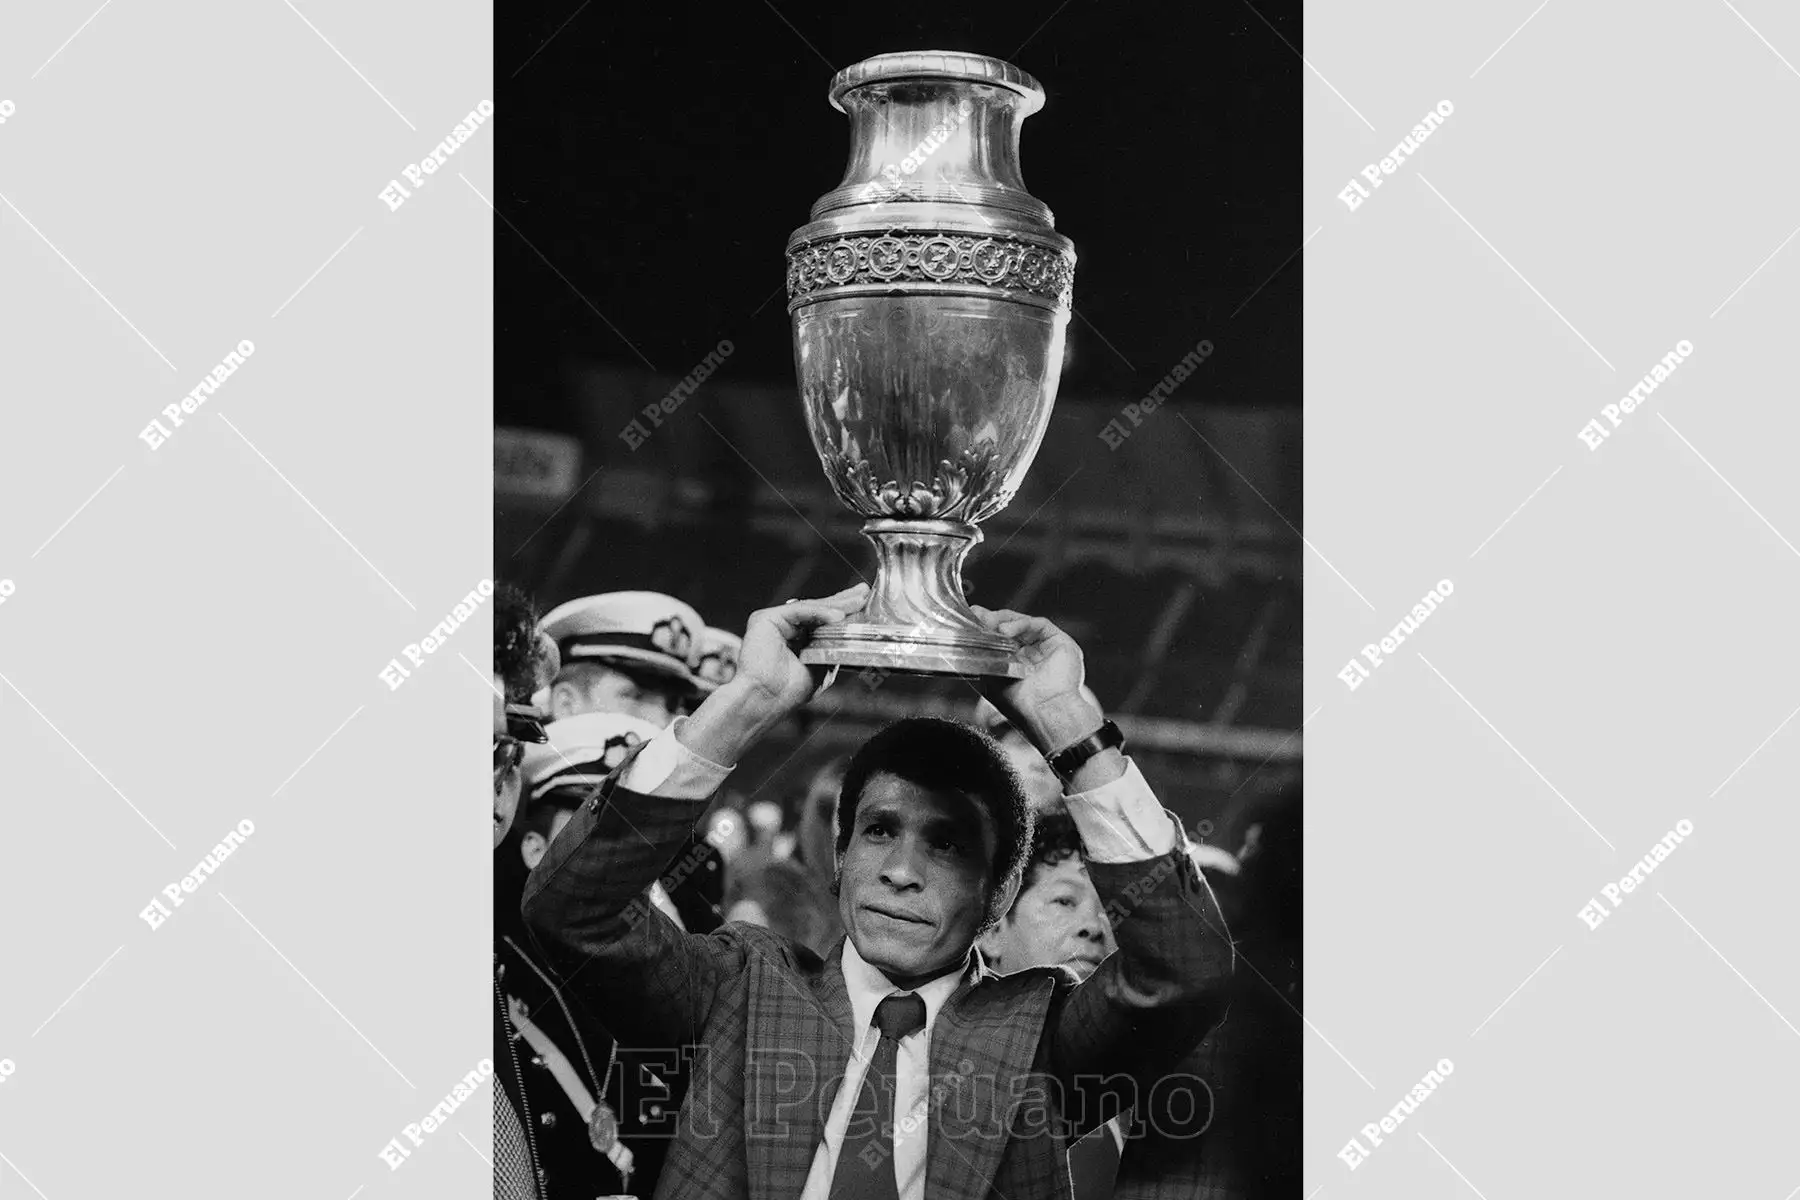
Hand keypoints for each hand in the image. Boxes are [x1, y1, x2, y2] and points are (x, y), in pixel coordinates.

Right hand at [736, 582, 867, 710]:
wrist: (766, 701)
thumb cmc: (788, 692)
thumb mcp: (820, 667)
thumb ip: (831, 648)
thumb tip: (852, 634)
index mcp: (796, 639)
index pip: (822, 621)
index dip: (843, 612)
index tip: (864, 604)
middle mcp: (784, 627)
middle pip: (817, 610)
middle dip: (843, 601)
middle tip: (864, 593)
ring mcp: (774, 621)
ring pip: (810, 608)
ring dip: (836, 605)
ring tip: (858, 603)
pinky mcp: (765, 618)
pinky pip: (798, 610)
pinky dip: (819, 613)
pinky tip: (838, 617)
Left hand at [968, 606, 1100, 752]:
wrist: (1043, 712)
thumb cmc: (1020, 704)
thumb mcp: (992, 679)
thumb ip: (983, 660)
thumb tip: (968, 646)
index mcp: (1016, 662)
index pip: (1001, 637)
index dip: (986, 627)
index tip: (971, 617)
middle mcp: (1032, 653)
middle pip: (1011, 626)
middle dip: (993, 620)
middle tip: (978, 617)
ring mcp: (1046, 647)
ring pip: (1023, 623)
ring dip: (1004, 620)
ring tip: (991, 625)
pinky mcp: (1059, 641)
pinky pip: (1038, 624)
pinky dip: (1020, 624)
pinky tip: (1006, 630)